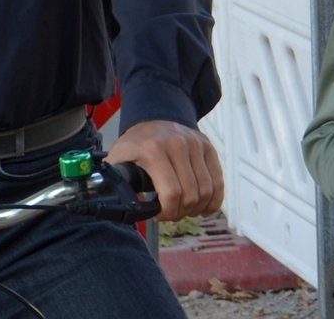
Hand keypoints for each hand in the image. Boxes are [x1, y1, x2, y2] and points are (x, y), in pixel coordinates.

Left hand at [102, 120, 223, 220]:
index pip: (171, 193)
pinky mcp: (208, 147)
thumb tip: (122, 208)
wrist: (153, 118)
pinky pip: (218, 180)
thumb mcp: (118, 160)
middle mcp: (178, 144)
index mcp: (153, 150)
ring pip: (206, 190)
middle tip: (172, 214)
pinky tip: (204, 208)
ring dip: (197, 208)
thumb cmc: (135, 145)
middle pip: (191, 194)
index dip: (168, 212)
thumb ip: (116, 183)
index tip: (159, 215)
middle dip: (181, 212)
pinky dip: (214, 200)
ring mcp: (195, 144)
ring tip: (185, 211)